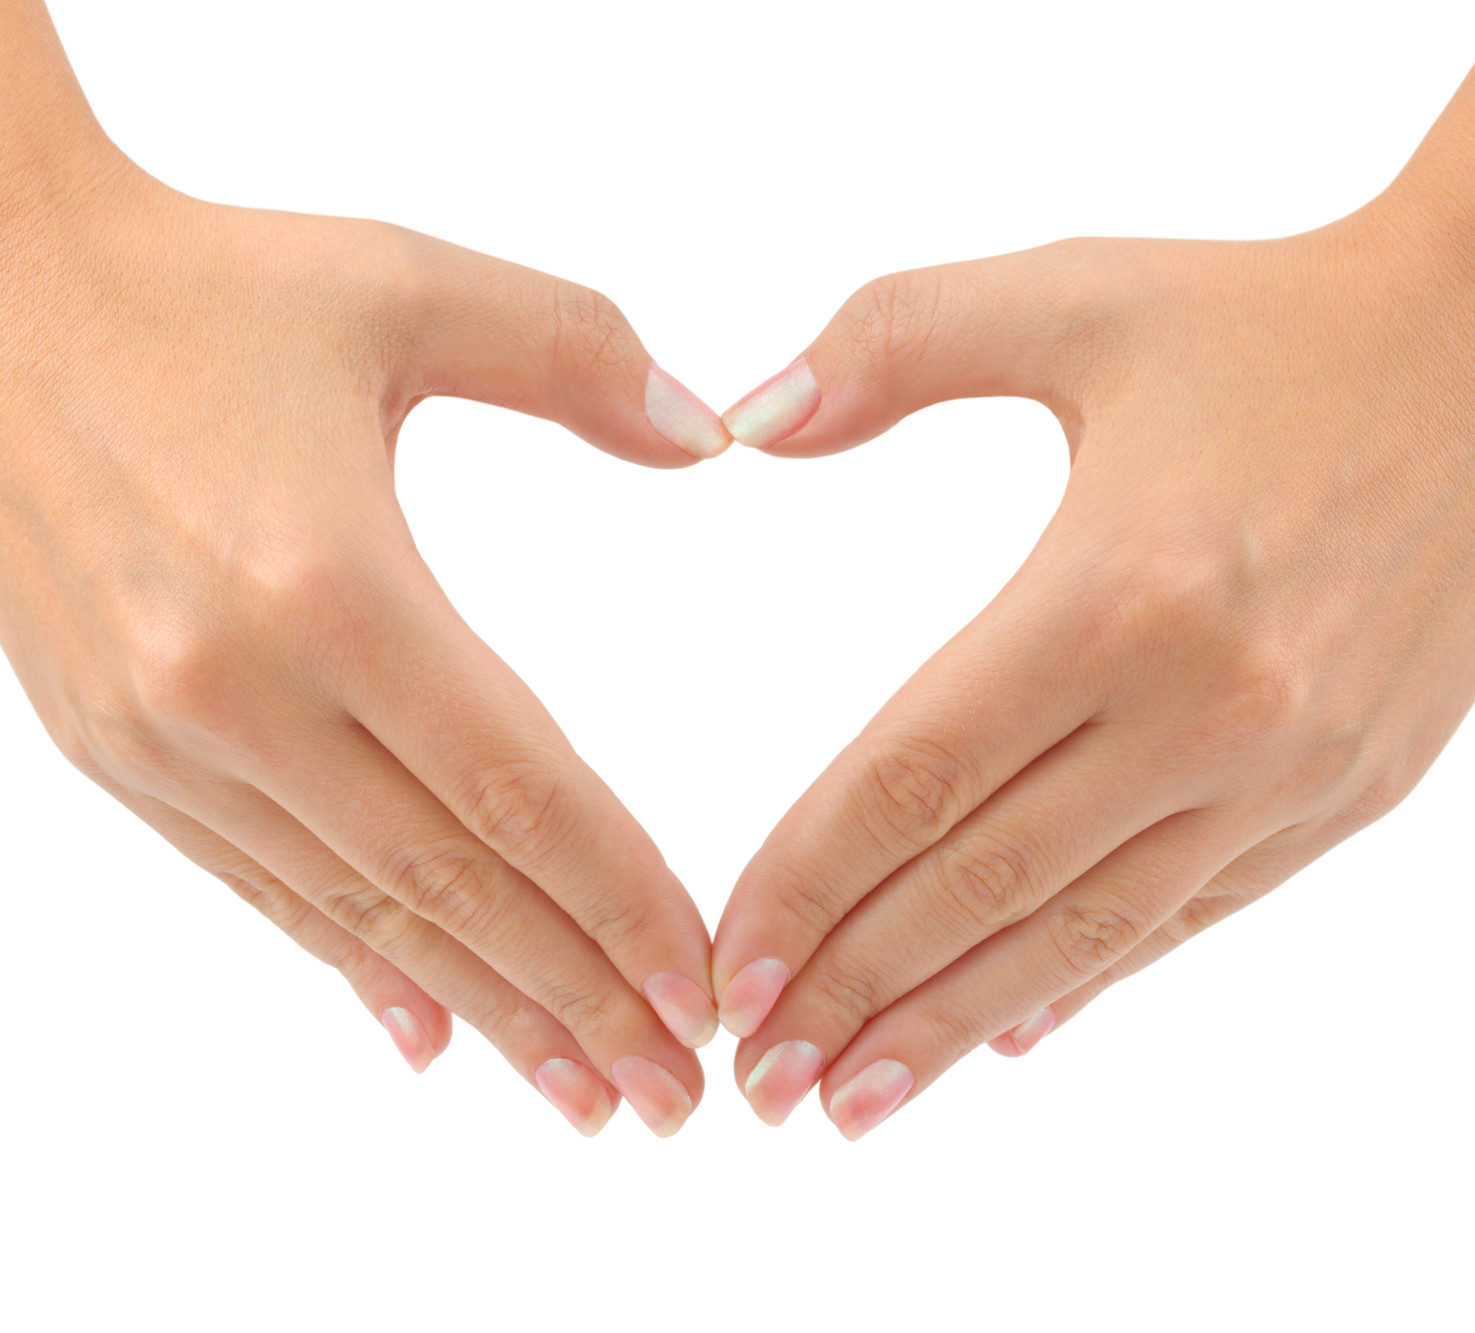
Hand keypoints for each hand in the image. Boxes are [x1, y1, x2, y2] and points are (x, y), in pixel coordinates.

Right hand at [0, 152, 729, 1135]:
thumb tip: (710, 437)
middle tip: (674, 1092)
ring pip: (360, 910)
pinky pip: (258, 885)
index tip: (699, 984)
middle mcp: (241, 688)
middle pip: (452, 884)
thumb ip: (576, 354)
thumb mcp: (407, 282)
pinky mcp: (113, 747)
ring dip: (482, 1011)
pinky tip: (423, 1032)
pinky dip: (353, 964)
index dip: (621, 900)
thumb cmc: (203, 288)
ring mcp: (165, 735)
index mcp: (331, 582)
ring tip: (580, 1092)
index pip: (519, 790)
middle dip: (576, 1000)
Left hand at [711, 109, 1474, 1135]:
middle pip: (982, 884)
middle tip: (754, 1073)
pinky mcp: (1345, 788)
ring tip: (851, 1100)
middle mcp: (1208, 706)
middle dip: (853, 991)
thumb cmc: (1266, 319)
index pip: (913, 777)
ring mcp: (1289, 765)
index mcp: (1116, 590)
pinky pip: (1192, 912)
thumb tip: (746, 421)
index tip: (727, 968)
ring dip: (956, 1026)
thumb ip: (888, 344)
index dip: (807, 884)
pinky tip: (1008, 1032)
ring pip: (1083, 931)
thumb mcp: (1071, 294)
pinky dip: (1088, 978)